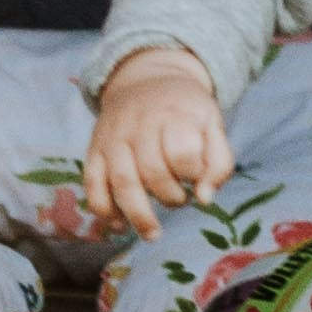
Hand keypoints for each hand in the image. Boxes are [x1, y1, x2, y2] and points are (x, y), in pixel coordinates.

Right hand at [86, 49, 234, 234]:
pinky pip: (93, 184)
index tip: (196, 177)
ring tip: (152, 233)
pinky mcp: (94, 149)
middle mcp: (139, 124)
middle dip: (170, 197)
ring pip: (121, 181)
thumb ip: (218, 162)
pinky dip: (103, 210)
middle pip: (152, 171)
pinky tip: (119, 225)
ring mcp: (113, 137)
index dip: (192, 173)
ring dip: (137, 214)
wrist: (146, 78)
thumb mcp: (212, 123)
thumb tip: (205, 199)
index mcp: (174, 113)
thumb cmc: (185, 109)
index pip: (182, 152)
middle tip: (179, 199)